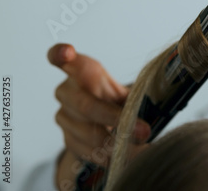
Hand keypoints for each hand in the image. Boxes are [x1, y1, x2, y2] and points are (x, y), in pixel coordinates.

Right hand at [48, 43, 150, 189]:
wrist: (105, 121)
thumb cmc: (114, 98)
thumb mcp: (124, 92)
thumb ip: (132, 99)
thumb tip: (146, 115)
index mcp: (83, 72)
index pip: (64, 59)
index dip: (60, 54)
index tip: (67, 52)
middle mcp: (67, 92)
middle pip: (87, 105)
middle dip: (116, 119)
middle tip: (143, 131)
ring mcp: (64, 116)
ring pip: (89, 133)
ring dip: (117, 142)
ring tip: (140, 146)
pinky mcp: (67, 139)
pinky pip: (88, 150)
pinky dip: (109, 155)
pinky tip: (123, 154)